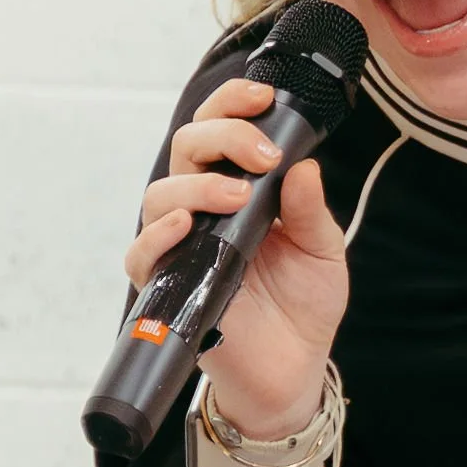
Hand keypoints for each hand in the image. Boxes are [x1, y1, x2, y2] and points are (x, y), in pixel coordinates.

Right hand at [124, 74, 351, 438]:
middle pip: (186, 149)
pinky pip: (143, 253)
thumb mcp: (322, 250)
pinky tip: (187, 226)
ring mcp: (183, 246)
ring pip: (162, 195)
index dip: (232, 105)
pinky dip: (159, 234)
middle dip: (222, 136)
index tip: (263, 97)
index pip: (220, 131)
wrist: (293, 369)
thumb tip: (302, 165)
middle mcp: (205, 211)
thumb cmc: (303, 305)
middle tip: (262, 157)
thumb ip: (309, 209)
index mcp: (240, 190)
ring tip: (237, 196)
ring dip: (197, 186)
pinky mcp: (169, 285)